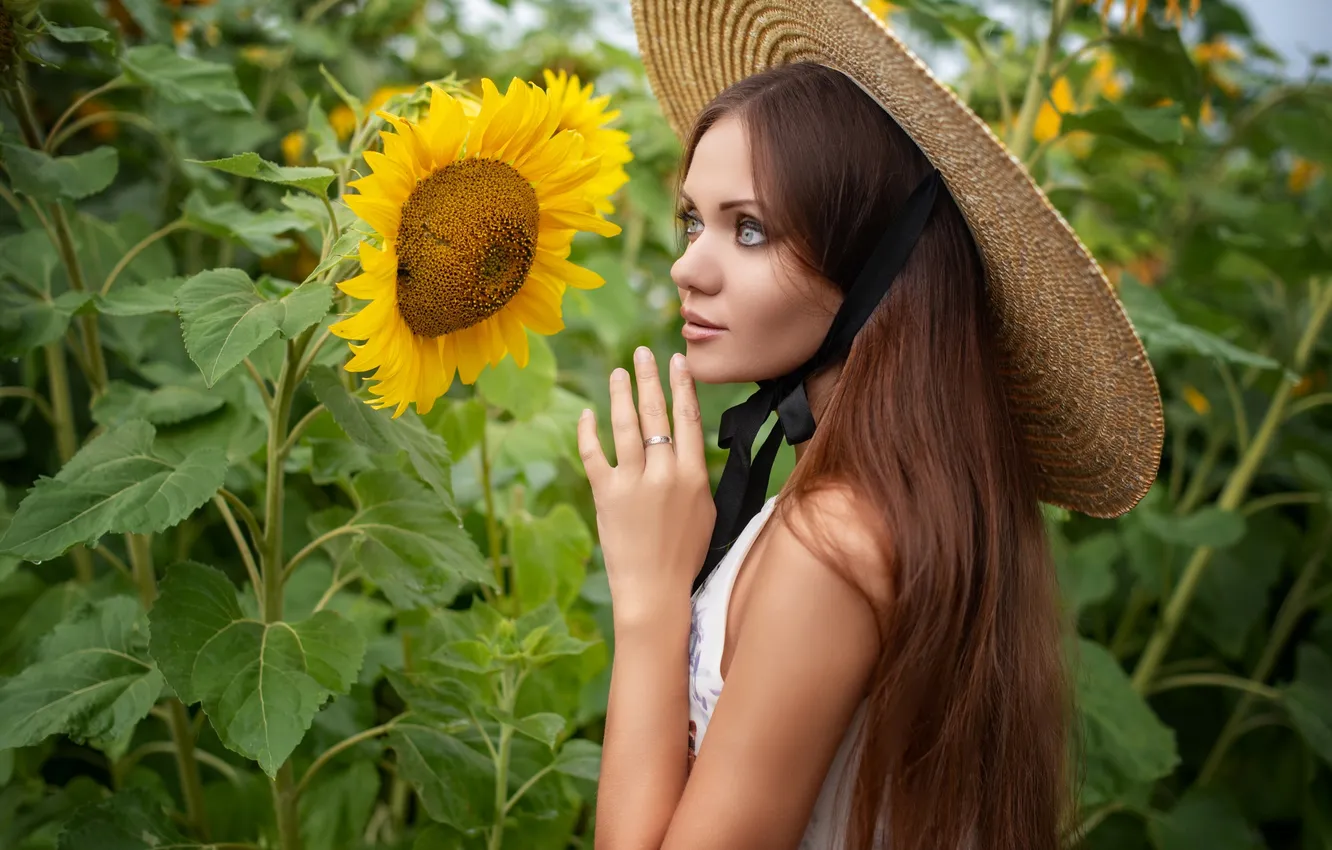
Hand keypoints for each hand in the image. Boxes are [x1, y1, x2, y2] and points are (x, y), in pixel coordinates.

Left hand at [577, 347, 714, 627]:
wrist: (655, 590)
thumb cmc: (685, 554)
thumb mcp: (706, 511)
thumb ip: (695, 474)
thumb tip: (686, 446)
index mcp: (693, 476)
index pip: (687, 418)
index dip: (681, 386)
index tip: (676, 361)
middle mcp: (664, 473)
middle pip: (656, 414)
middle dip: (649, 378)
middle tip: (642, 353)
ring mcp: (633, 483)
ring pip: (625, 426)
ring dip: (620, 394)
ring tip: (617, 373)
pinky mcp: (606, 495)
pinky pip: (594, 454)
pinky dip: (588, 431)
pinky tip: (587, 414)